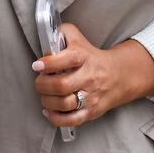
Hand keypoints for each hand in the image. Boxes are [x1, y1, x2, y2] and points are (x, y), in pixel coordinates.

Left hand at [32, 23, 153, 129]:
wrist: (116, 76)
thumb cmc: (89, 56)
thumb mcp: (76, 37)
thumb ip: (61, 32)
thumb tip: (46, 40)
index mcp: (83, 57)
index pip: (66, 59)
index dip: (48, 63)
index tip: (37, 65)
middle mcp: (88, 77)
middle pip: (61, 85)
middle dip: (42, 84)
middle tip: (40, 81)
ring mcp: (90, 96)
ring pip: (64, 104)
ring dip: (47, 101)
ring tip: (45, 95)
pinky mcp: (90, 111)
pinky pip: (71, 120)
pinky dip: (56, 118)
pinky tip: (49, 111)